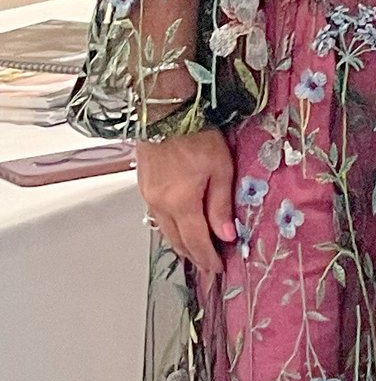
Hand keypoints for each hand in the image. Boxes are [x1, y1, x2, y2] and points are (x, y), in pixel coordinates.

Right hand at [136, 130, 235, 284]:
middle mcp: (159, 204)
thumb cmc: (197, 134)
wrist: (165, 111)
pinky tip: (181, 228)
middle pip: (177, 241)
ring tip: (198, 252)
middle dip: (195, 256)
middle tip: (210, 266)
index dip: (209, 259)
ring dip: (181, 244)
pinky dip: (171, 228)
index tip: (219, 269)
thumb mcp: (220, 169)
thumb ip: (221, 206)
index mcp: (181, 202)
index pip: (196, 242)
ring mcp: (148, 196)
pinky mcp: (144, 187)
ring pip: (165, 231)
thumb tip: (226, 236)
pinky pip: (157, 217)